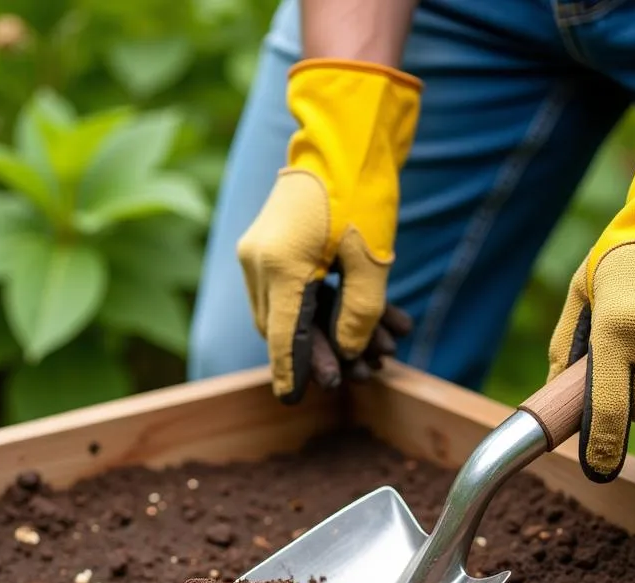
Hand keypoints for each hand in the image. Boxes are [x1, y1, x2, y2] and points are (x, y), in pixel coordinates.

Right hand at [237, 58, 420, 403]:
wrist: (345, 130)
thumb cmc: (362, 187)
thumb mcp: (372, 259)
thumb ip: (360, 314)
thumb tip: (347, 350)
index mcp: (280, 266)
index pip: (284, 337)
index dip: (292, 373)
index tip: (292, 401)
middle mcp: (258, 261)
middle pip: (282, 327)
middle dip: (319, 354)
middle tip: (357, 376)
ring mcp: (259, 250)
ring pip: (287, 310)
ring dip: (326, 331)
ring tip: (376, 349)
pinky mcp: (270, 242)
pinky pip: (290, 288)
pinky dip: (322, 305)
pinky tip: (361, 318)